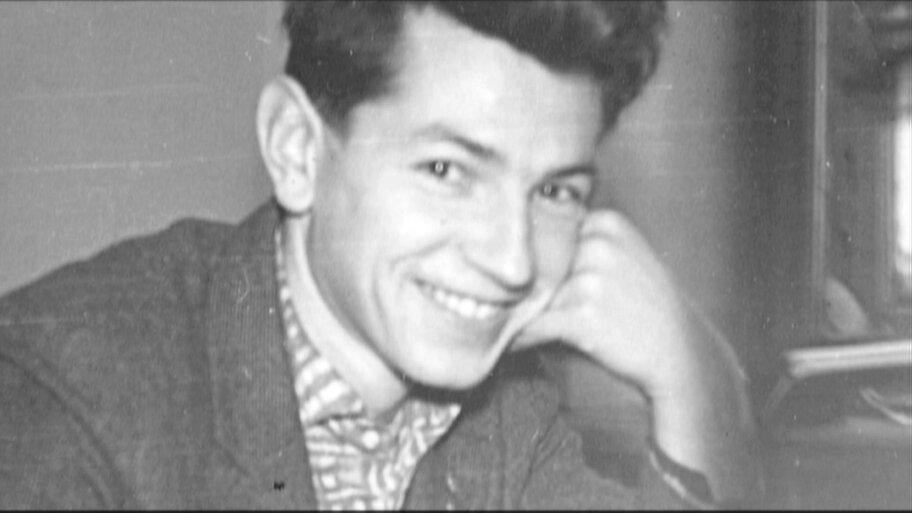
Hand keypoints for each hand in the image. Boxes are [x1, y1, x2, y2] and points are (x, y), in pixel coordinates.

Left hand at [512, 209, 756, 501]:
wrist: (681, 355)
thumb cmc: (647, 309)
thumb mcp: (624, 257)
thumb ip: (583, 245)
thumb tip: (522, 250)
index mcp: (607, 222)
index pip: (548, 234)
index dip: (531, 260)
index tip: (510, 276)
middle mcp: (599, 243)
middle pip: (536, 263)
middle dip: (519, 287)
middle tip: (493, 302)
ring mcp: (592, 277)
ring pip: (531, 295)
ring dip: (514, 314)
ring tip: (500, 325)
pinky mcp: (583, 314)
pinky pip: (533, 324)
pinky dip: (518, 338)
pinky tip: (509, 345)